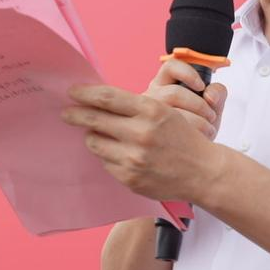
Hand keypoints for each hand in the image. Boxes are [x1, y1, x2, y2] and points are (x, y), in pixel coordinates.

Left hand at [61, 84, 223, 201]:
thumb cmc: (182, 137)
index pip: (107, 98)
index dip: (84, 93)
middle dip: (75, 114)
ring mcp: (134, 158)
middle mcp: (141, 133)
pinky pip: (105, 162)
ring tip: (99, 134)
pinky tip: (119, 153)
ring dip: (92, 136)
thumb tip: (97, 101)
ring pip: (95, 142)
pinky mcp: (129, 178)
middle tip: (66, 112)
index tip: (72, 91)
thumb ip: (133, 106)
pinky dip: (108, 155)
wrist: (202, 171)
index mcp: (151, 110)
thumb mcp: (164, 111)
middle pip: (94, 119)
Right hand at [144, 59, 227, 139]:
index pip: (170, 67)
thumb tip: (211, 96)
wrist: (192, 155)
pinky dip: (191, 133)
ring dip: (197, 121)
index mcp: (164, 83)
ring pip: (170, 113)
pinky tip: (200, 138)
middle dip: (199, 105)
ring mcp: (147, 116)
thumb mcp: (212, 107)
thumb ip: (218, 94)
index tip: (202, 86)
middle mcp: (152, 97)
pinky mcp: (150, 134)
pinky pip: (170, 132)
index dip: (187, 73)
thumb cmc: (200, 127)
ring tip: (209, 130)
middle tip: (212, 117)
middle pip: (172, 93)